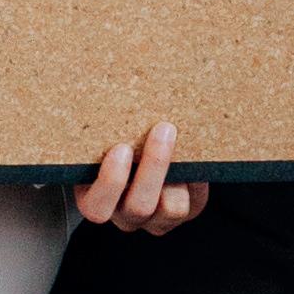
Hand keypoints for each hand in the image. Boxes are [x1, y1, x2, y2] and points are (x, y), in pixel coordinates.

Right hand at [74, 122, 209, 235]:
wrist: (139, 146)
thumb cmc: (112, 138)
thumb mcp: (98, 136)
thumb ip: (99, 124)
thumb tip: (96, 74)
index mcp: (96, 201)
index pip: (97, 206)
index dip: (110, 182)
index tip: (121, 148)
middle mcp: (125, 216)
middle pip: (139, 206)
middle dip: (153, 168)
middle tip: (162, 129)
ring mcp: (157, 219)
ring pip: (171, 209)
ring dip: (177, 171)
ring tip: (178, 136)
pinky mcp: (186, 211)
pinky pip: (195, 202)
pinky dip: (197, 177)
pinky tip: (193, 150)